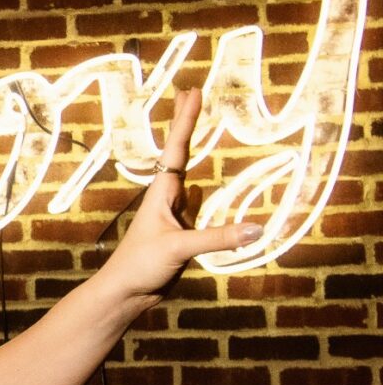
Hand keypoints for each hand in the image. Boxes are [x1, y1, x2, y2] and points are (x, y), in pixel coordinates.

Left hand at [104, 88, 261, 300]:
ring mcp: (174, 215)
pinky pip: (198, 207)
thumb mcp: (179, 248)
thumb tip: (258, 229)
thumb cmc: (140, 265)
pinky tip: (204, 187)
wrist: (126, 292)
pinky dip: (205, 193)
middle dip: (186, 124)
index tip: (192, 92)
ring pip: (189, 177)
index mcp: (161, 193)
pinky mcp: (181, 234)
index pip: (177, 148)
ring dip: (193, 154)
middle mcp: (167, 199)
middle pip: (180, 153)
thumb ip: (217, 238)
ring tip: (196, 130)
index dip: (185, 120)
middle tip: (190, 93)